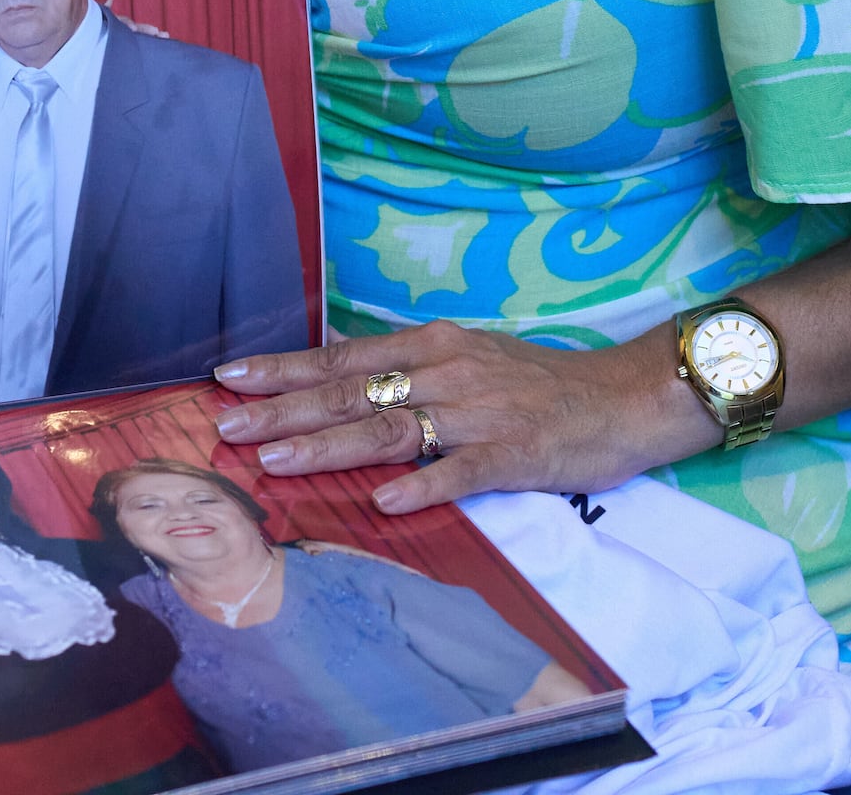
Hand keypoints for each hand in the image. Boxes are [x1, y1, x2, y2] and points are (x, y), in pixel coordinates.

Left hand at [207, 321, 715, 514]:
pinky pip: (461, 473)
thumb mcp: (467, 358)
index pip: (342, 358)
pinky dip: (422, 487)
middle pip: (352, 393)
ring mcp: (480, 414)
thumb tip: (339, 368)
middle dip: (284, 410)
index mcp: (434, 347)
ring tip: (278, 460)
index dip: (284, 369)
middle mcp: (448, 372)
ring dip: (331, 446)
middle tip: (227, 428)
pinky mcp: (515, 455)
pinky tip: (385, 503)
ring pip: (391, 430)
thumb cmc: (540, 384)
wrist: (623, 397)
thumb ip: (406, 367)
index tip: (228, 378)